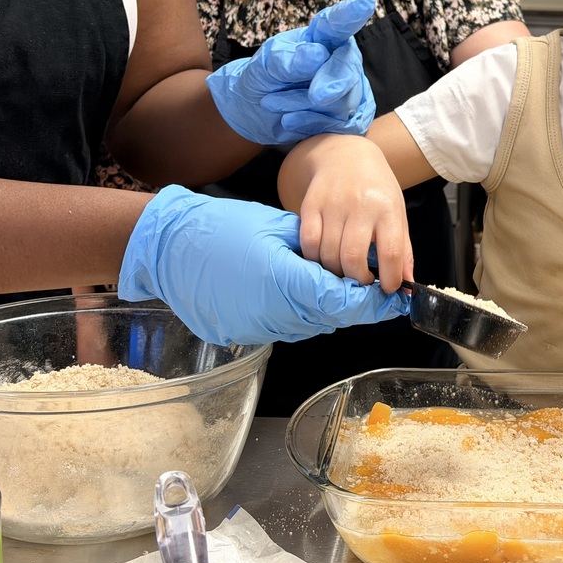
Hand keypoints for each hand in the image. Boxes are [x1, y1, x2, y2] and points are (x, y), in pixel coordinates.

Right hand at [118, 185, 408, 345]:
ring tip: (351, 291)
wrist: (168, 250)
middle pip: (332, 318)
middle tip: (381, 294)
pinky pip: (290, 327)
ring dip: (334, 311)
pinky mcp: (248, 334)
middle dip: (359, 307)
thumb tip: (347, 262)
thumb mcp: (275, 228)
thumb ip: (315, 249)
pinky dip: (307, 314)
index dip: (372, 300)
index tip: (394, 294)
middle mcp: (274, 315)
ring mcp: (258, 329)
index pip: (343, 300)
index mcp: (284, 283)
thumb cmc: (219, 230)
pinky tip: (313, 296)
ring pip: (313, 325)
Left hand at [206, 0, 376, 144]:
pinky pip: (344, 125)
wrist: (254, 113)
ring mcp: (347, 89)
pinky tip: (289, 121)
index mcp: (320, 38)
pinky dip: (313, 124)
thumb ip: (285, 61)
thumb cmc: (261, 79)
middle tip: (315, 96)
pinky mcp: (348, 116)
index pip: (336, 24)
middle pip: (349, 68)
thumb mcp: (262, 67)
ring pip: (344, 101)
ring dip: (305, 106)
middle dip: (334, 82)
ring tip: (271, 103)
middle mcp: (338, 60)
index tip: (366, 2)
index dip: (351, 14)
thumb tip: (317, 55)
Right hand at [289, 134, 413, 292]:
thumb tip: (408, 284)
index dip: (390, 279)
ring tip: (344, 270)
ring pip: (329, 254)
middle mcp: (360, 205)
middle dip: (358, 279)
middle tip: (362, 281)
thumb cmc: (376, 188)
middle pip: (353, 257)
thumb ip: (403, 249)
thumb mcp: (397, 213)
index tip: (388, 288)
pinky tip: (325, 258)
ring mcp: (332, 204)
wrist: (346, 154)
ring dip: (336, 271)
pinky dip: (315, 258)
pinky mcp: (310, 205)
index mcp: (387, 208)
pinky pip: (309, 243)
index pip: (391, 252)